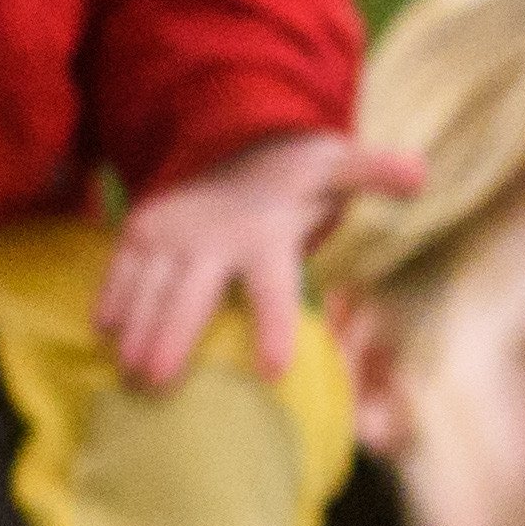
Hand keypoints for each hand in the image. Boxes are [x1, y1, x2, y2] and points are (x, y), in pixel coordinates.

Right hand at [93, 131, 416, 387]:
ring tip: (128, 374)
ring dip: (137, 329)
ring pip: (150, 284)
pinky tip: (103, 334)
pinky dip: (111, 296)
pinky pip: (122, 267)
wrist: (239, 141)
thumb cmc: (297, 177)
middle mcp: (214, 234)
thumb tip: (421, 171)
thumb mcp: (340, 169)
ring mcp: (172, 230)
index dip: (274, 327)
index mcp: (267, 232)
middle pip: (193, 294)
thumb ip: (376, 173)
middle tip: (157, 384)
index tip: (275, 372)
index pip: (272, 286)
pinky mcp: (142, 229)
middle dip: (175, 337)